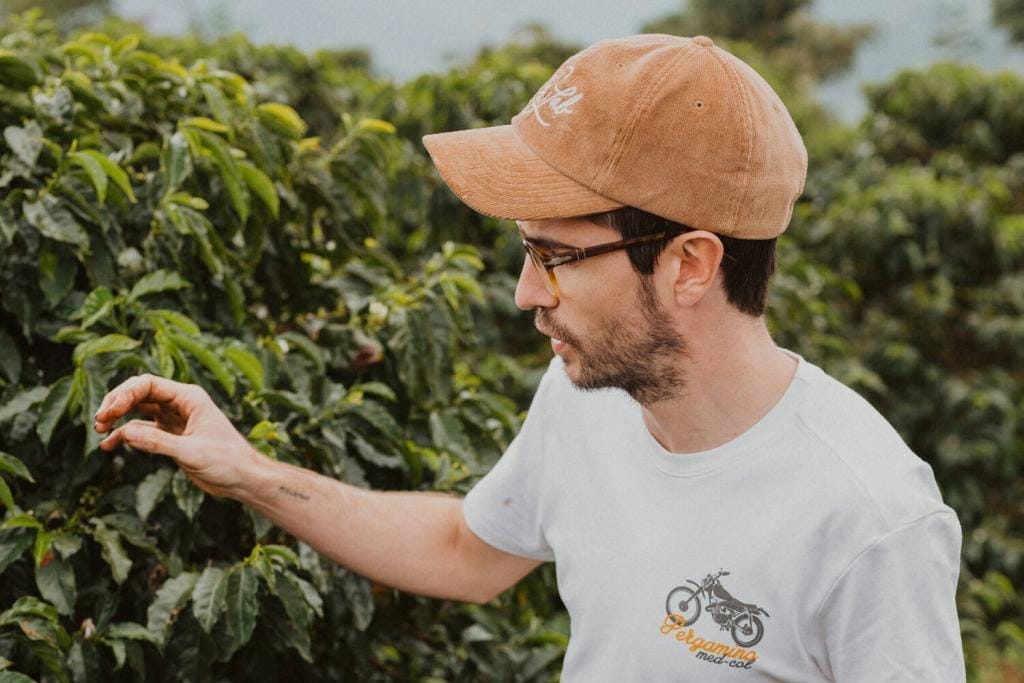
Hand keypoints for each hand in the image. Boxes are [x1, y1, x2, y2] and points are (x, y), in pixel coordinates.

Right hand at [94, 374, 261, 498]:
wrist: (243, 478)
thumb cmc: (227, 461)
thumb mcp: (192, 452)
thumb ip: (159, 442)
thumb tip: (125, 432)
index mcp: (189, 398)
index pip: (148, 384)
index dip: (124, 394)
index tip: (108, 413)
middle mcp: (180, 404)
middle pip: (139, 393)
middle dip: (117, 403)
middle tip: (99, 420)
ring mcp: (174, 419)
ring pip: (138, 410)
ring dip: (118, 417)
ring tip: (99, 430)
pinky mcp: (171, 436)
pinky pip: (142, 430)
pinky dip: (125, 435)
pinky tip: (109, 445)